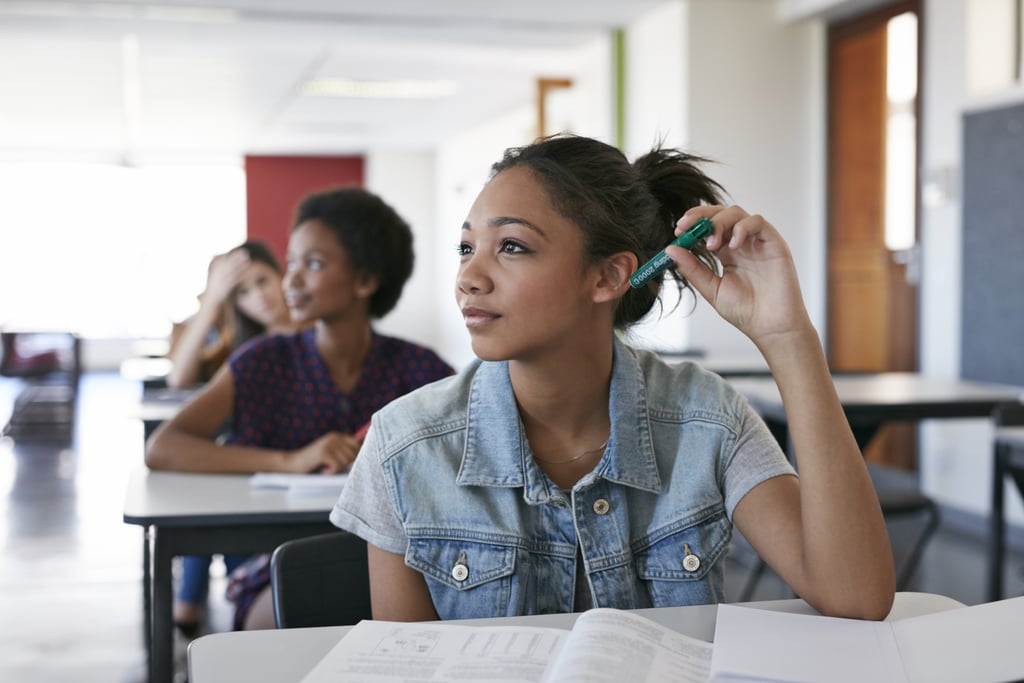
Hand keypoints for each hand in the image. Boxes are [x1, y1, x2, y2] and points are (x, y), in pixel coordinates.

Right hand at [202, 249, 250, 308]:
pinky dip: (240, 275)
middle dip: (236, 258)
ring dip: (240, 264)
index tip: (238, 251)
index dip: (231, 256)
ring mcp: (221, 282)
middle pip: (228, 265)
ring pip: (232, 271)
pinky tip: (247, 271)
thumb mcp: (215, 280)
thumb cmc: (214, 290)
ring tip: (248, 259)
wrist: (210, 301)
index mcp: (215, 273)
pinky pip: (234, 280)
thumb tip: (219, 263)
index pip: (223, 262)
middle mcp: (218, 276)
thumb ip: (218, 271)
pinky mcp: (226, 288)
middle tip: (245, 252)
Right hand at [290, 431, 361, 473]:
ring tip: (326, 467)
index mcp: (337, 436)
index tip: (347, 463)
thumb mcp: (331, 454)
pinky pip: (337, 466)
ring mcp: (329, 444)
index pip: (358, 444)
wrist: (293, 464)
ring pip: (346, 461)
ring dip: (337, 468)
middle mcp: (334, 437)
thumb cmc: (314, 463)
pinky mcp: (324, 452)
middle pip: (354, 454)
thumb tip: (365, 454)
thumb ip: (345, 452)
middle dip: (345, 464)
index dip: (356, 455)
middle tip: (332, 466)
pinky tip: (323, 470)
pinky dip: (330, 471)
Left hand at [666, 205, 813, 346]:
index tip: (678, 231)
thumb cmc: (746, 311)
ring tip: (711, 244)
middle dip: (701, 216)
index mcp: (726, 253)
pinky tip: (733, 245)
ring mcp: (757, 242)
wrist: (770, 327)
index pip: (707, 227)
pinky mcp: (774, 243)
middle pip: (720, 215)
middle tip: (686, 227)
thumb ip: (693, 269)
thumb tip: (671, 250)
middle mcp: (741, 243)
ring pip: (737, 214)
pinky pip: (757, 222)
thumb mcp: (712, 289)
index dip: (692, 224)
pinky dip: (742, 228)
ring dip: (719, 222)